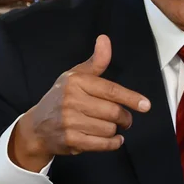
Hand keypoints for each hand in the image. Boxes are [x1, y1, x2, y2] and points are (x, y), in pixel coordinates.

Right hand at [9, 35, 150, 171]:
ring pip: (109, 128)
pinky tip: (114, 139)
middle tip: (125, 119)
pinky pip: (101, 144)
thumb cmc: (62, 97)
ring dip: (115, 130)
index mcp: (76, 82)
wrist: (37, 126)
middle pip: (113, 111)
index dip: (130, 98)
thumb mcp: (76, 76)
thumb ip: (96, 62)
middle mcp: (72, 100)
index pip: (110, 90)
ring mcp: (70, 122)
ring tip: (112, 127)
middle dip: (125, 117)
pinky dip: (112, 143)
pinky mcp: (70, 140)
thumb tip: (105, 39)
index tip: (145, 105)